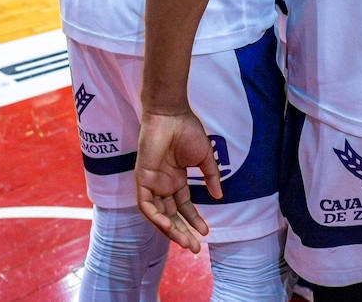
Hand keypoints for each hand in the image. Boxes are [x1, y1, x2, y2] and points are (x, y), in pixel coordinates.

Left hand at [135, 109, 221, 253]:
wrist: (171, 114)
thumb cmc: (187, 130)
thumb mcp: (205, 157)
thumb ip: (211, 177)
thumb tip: (219, 196)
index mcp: (177, 179)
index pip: (184, 207)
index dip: (194, 220)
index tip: (207, 233)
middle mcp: (164, 184)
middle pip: (171, 215)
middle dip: (183, 232)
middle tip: (195, 248)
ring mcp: (152, 183)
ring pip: (158, 215)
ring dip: (170, 230)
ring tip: (185, 242)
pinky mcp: (142, 179)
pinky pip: (146, 205)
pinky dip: (155, 217)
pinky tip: (168, 226)